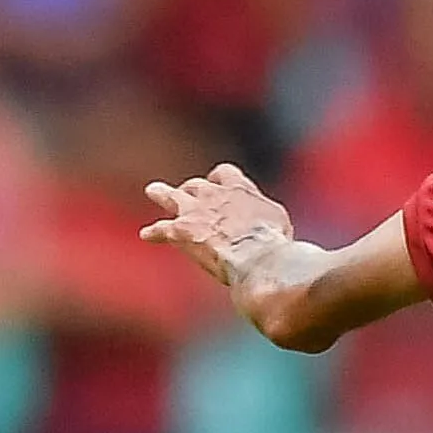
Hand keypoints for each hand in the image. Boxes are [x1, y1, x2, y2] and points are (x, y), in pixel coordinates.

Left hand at [138, 164, 296, 289]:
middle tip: (188, 196)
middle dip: (193, 191)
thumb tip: (285, 238)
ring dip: (163, 194)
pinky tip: (147, 234)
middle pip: (197, 185)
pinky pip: (163, 229)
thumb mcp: (281, 227)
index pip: (225, 175)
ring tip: (154, 191)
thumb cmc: (275, 245)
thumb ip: (273, 226)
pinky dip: (155, 232)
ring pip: (172, 196)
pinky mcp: (183, 231)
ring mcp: (195, 211)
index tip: (221, 188)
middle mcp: (215, 194)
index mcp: (240, 189)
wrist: (257, 257)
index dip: (222, 182)